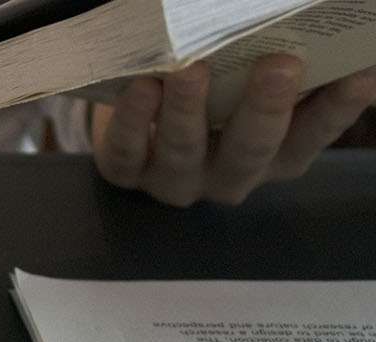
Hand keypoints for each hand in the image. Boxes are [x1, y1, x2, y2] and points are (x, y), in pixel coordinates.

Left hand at [92, 56, 375, 206]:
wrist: (135, 107)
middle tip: (280, 64)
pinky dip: (133, 121)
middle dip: (267, 107)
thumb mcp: (250, 75)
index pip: (314, 134)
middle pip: (252, 150)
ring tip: (192, 69)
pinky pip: (126, 154)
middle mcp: (229, 175)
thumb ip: (284, 57)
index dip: (338, 108)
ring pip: (185, 152)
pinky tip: (142, 87)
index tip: (360, 75)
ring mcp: (175, 180)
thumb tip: (332, 27)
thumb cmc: (211, 88)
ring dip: (189, 109)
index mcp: (275, 154)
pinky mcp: (124, 171)